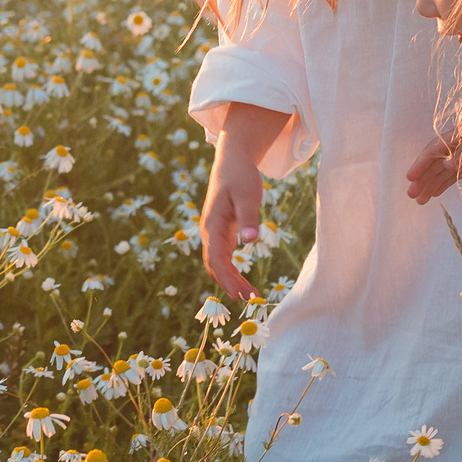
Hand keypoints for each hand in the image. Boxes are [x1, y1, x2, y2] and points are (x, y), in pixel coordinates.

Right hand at [200, 142, 264, 303]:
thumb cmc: (240, 176)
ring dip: (232, 281)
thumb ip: (248, 217)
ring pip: (219, 265)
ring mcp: (214, 234)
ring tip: (252, 295)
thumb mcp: (248, 194)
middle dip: (230, 285)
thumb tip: (250, 240)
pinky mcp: (222, 234)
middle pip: (215, 266)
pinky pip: (224, 259)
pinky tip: (245, 282)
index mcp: (212, 225)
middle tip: (251, 299)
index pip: (216, 258)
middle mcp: (210, 233)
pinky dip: (233, 272)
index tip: (238, 294)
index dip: (226, 278)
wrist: (231, 162)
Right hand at [405, 133, 461, 203]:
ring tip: (420, 201)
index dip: (421, 164)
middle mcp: (455, 146)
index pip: (433, 151)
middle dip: (423, 179)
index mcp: (456, 136)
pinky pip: (453, 175)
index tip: (410, 177)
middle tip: (411, 194)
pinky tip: (434, 193)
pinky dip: (444, 184)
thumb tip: (447, 165)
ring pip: (442, 172)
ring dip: (431, 185)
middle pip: (434, 163)